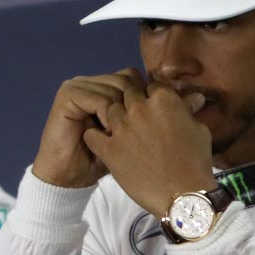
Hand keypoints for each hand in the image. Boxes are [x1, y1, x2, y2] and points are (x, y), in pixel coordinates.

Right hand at [31, 68, 145, 188]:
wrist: (67, 177)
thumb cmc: (99, 160)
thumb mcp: (128, 135)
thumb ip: (148, 113)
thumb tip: (187, 97)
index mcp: (103, 85)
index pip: (133, 77)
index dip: (145, 98)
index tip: (151, 126)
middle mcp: (90, 81)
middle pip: (126, 79)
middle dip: (134, 107)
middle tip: (131, 134)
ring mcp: (77, 86)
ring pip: (116, 89)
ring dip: (122, 116)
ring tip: (118, 137)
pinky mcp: (68, 96)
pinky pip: (101, 100)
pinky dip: (108, 119)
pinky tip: (108, 134)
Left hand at [80, 75, 215, 215]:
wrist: (182, 195)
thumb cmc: (196, 162)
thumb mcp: (199, 130)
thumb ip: (189, 110)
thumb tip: (194, 97)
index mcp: (163, 99)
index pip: (149, 85)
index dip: (150, 95)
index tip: (152, 107)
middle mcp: (139, 107)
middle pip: (127, 94)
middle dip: (131, 103)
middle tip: (137, 119)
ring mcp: (121, 128)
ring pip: (109, 110)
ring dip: (114, 118)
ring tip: (121, 131)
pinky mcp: (108, 149)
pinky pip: (91, 134)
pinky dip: (94, 135)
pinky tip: (101, 141)